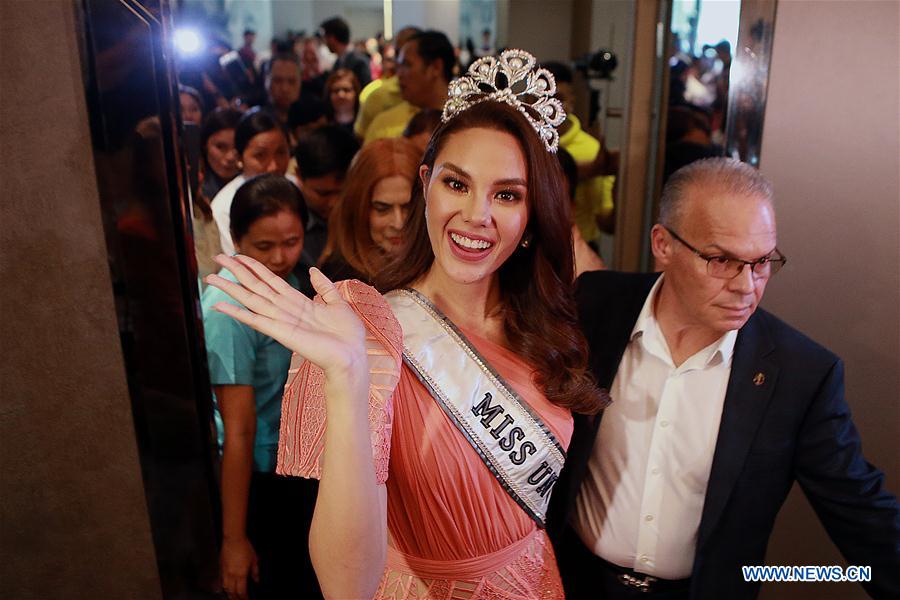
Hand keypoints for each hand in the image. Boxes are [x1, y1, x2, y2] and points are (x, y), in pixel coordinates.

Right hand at [206, 255, 366, 377]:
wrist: (352, 355)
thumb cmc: (347, 334)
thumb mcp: (337, 303)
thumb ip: (324, 286)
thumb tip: (312, 270)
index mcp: (298, 302)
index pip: (271, 280)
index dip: (255, 267)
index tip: (239, 255)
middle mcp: (285, 310)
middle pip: (256, 286)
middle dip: (236, 272)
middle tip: (217, 257)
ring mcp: (281, 321)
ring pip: (250, 299)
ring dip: (230, 288)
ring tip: (211, 277)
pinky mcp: (280, 332)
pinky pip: (254, 320)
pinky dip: (236, 313)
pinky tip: (219, 305)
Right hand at [220, 536, 257, 599]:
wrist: (233, 539)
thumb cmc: (243, 547)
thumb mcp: (254, 559)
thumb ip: (255, 571)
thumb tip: (256, 579)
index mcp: (241, 574)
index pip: (242, 591)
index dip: (244, 598)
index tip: (247, 599)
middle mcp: (231, 575)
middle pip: (232, 592)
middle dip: (236, 598)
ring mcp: (225, 572)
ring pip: (225, 588)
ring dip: (229, 593)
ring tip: (232, 596)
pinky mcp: (221, 568)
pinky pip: (221, 581)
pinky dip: (223, 586)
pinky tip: (226, 587)